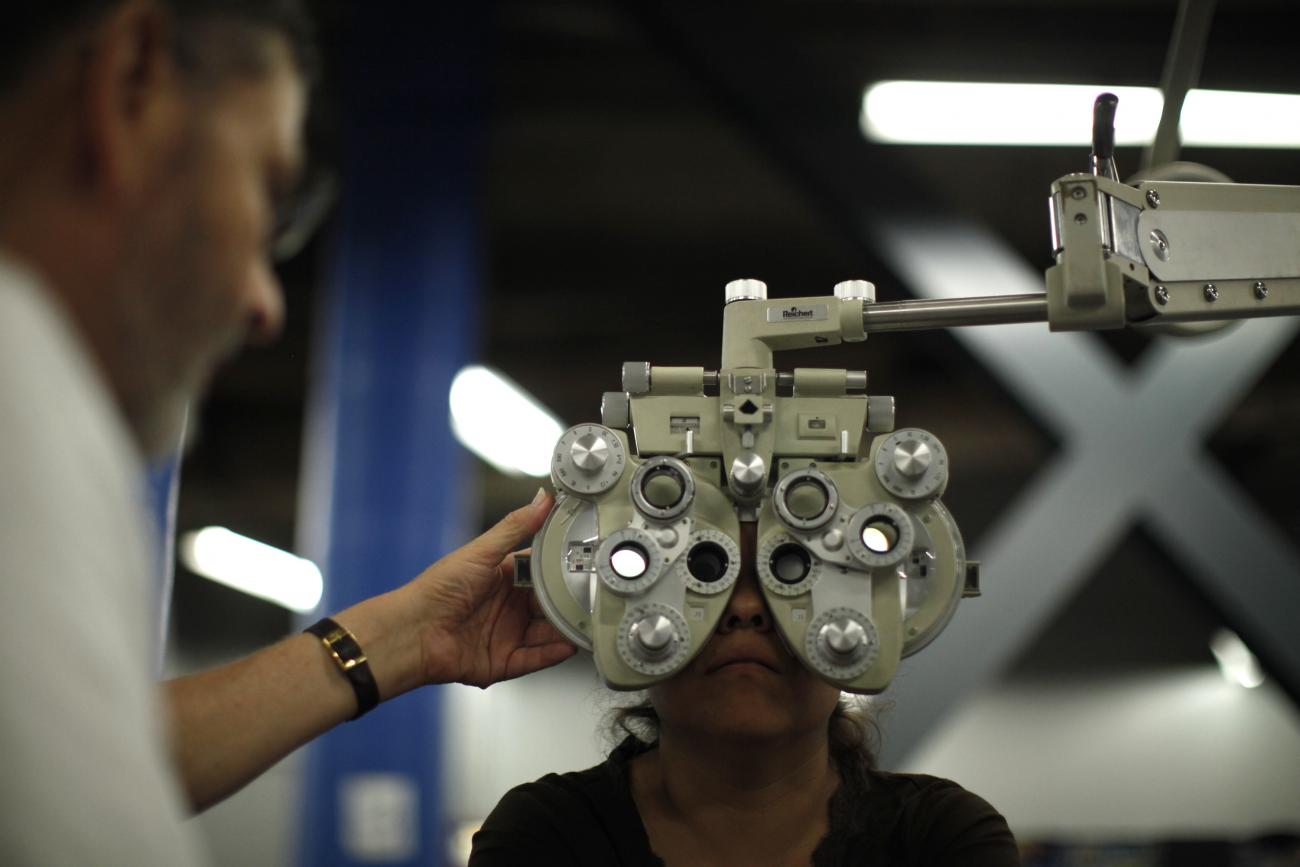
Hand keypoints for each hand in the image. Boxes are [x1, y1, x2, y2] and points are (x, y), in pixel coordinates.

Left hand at [409, 489, 576, 687]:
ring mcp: (506, 635)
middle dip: (570, 603)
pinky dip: (552, 654)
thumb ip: (516, 526)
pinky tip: (567, 646)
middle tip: (593, 598)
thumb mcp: (482, 552)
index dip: (563, 570)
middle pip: (549, 605)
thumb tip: (542, 498)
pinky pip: (534, 659)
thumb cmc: (438, 588)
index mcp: (503, 577)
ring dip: (565, 630)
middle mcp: (507, 607)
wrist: (412, 631)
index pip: (542, 573)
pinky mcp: (502, 662)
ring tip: (586, 624)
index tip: (586, 565)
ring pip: (546, 633)